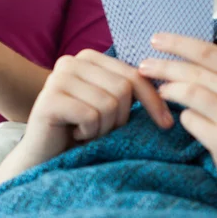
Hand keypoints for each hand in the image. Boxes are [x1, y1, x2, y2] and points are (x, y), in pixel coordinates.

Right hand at [23, 49, 173, 164]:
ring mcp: (58, 77)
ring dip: (103, 129)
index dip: (154, 100)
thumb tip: (173, 87)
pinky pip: (91, 116)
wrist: (43, 158)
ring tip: (86, 133)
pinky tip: (74, 135)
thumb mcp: (110, 107)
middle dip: (120, 119)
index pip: (134, 74)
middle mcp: (71, 61)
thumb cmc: (81, 134)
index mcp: (89, 58)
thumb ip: (129, 91)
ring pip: (109, 104)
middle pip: (123, 88)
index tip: (166, 124)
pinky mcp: (49, 98)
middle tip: (101, 131)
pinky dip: (89, 134)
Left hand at [139, 33, 216, 201]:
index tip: (155, 39)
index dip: (178, 43)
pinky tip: (183, 119)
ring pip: (190, 92)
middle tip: (143, 66)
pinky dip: (183, 118)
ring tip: (159, 91)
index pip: (209, 52)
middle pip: (195, 71)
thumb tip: (182, 60)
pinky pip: (191, 121)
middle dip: (163, 65)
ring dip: (168, 90)